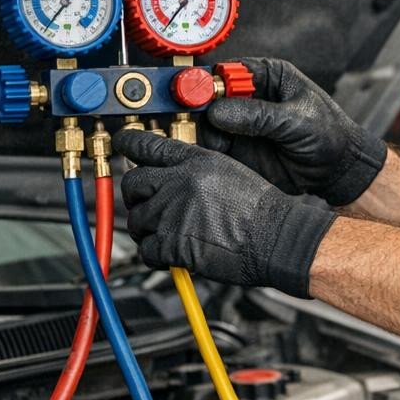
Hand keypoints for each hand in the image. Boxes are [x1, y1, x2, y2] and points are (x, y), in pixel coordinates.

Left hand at [114, 129, 333, 297]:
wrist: (278, 238)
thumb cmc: (262, 212)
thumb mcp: (230, 172)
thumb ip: (196, 170)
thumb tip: (170, 176)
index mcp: (195, 161)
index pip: (146, 145)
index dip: (128, 143)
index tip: (122, 143)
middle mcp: (179, 182)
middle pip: (132, 183)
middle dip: (136, 198)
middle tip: (148, 207)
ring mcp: (173, 212)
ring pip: (136, 220)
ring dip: (147, 231)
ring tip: (166, 236)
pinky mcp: (173, 243)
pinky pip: (146, 250)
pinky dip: (155, 256)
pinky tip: (172, 255)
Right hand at [200, 58, 385, 205]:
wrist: (337, 170)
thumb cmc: (328, 134)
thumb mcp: (297, 120)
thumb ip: (259, 116)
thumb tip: (219, 111)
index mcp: (267, 75)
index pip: (228, 71)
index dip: (208, 80)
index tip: (196, 93)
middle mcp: (249, 96)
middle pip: (209, 95)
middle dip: (198, 106)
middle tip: (197, 118)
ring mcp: (241, 122)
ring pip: (207, 122)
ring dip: (204, 131)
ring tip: (220, 142)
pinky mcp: (237, 147)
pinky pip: (213, 145)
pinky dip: (209, 149)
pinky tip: (220, 153)